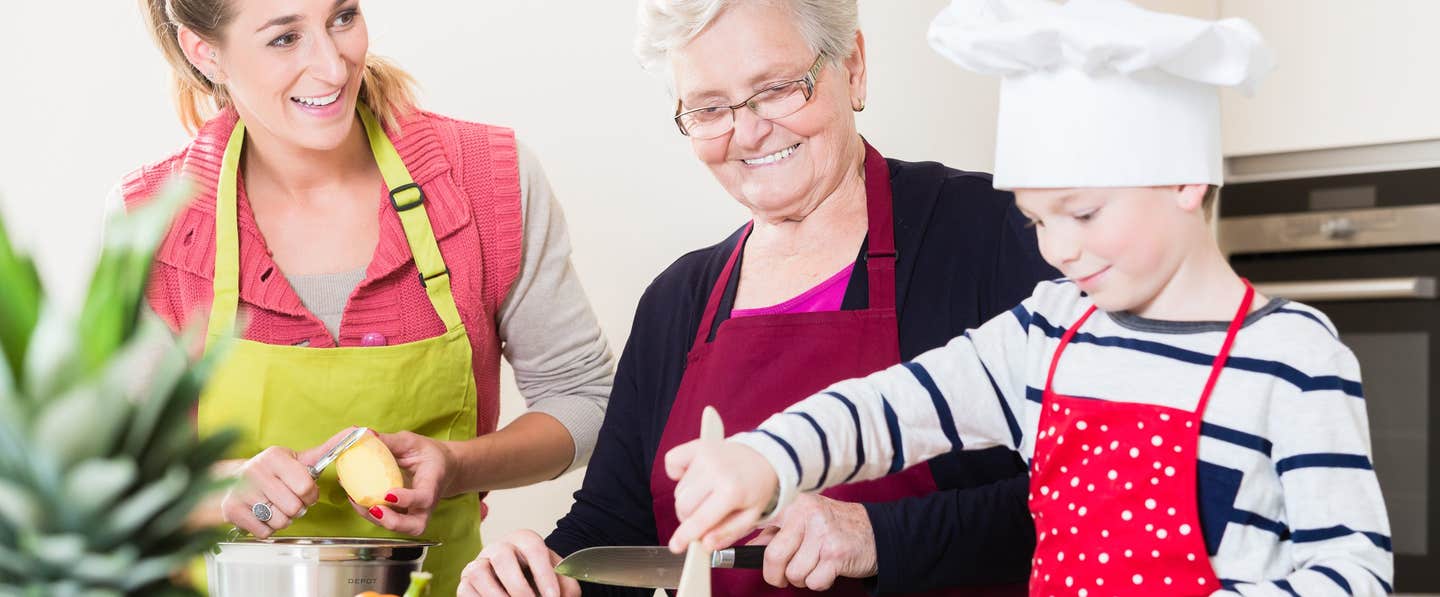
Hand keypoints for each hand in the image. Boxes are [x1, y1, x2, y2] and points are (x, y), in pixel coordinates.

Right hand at [220, 427, 356, 537]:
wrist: (230, 480)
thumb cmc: (272, 471)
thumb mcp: (297, 459)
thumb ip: (327, 450)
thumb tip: (358, 431)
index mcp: (275, 457)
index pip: (305, 486)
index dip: (310, 494)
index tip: (305, 491)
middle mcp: (256, 471)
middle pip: (294, 507)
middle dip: (298, 508)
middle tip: (290, 500)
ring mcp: (241, 491)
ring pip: (281, 521)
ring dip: (284, 519)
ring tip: (276, 507)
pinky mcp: (231, 510)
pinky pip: (264, 531)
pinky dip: (268, 528)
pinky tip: (263, 514)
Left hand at [350, 430, 457, 535]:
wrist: (443, 467)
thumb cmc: (429, 455)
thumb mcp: (413, 443)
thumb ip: (390, 441)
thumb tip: (366, 434)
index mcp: (432, 483)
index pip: (424, 498)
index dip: (407, 500)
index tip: (389, 494)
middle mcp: (426, 505)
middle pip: (416, 526)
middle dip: (393, 522)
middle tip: (375, 509)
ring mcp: (415, 513)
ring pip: (400, 528)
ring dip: (377, 519)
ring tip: (357, 501)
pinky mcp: (404, 515)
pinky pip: (388, 521)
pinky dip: (370, 514)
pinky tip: (356, 498)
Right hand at [457, 529, 578, 596]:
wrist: (522, 588)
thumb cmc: (539, 582)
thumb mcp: (559, 581)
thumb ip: (565, 586)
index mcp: (524, 540)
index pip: (533, 547)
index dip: (543, 573)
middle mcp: (499, 547)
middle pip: (502, 556)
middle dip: (518, 586)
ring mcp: (479, 564)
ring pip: (478, 572)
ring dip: (496, 596)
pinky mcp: (466, 582)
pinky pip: (466, 590)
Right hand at [665, 438, 778, 551]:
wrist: (764, 456)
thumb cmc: (756, 488)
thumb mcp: (751, 516)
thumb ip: (727, 533)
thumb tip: (705, 544)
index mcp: (732, 490)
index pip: (700, 519)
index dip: (685, 536)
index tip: (675, 547)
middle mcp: (716, 470)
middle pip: (683, 506)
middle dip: (689, 518)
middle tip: (704, 516)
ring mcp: (704, 455)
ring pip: (678, 490)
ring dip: (688, 498)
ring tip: (707, 493)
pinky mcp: (697, 445)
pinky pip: (672, 462)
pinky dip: (677, 473)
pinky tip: (695, 477)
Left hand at [750, 494, 877, 589]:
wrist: (878, 532)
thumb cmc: (837, 528)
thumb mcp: (807, 520)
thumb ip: (778, 531)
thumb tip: (748, 549)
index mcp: (795, 505)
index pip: (760, 528)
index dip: (744, 549)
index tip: (719, 554)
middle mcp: (807, 514)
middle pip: (773, 557)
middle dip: (776, 575)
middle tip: (785, 577)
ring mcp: (822, 533)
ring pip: (794, 573)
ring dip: (804, 578)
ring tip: (817, 565)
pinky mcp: (836, 553)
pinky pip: (814, 581)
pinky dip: (820, 582)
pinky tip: (829, 569)